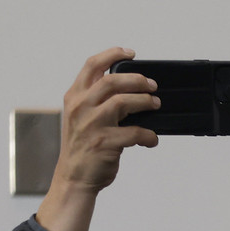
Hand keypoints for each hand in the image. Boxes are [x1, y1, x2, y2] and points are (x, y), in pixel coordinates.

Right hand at [35, 48, 160, 230]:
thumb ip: (97, 100)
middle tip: (152, 86)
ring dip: (144, 102)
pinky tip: (151, 139)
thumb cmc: (82, 146)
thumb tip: (131, 90)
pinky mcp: (104, 143)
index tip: (131, 53)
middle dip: (137, 80)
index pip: (91, 66)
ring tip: (156, 104)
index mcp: (74, 97)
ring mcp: (91, 125)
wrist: (74, 177)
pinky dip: (148, 135)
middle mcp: (80, 107)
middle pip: (112, 81)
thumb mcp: (81, 116)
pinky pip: (134, 133)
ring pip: (123, 102)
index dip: (112, 55)